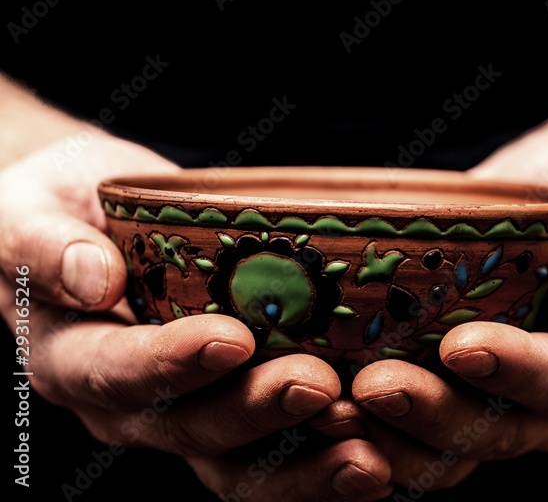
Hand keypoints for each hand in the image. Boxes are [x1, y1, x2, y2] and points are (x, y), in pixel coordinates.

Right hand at [0, 133, 394, 500]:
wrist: (88, 230)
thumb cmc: (58, 211)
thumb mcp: (30, 212)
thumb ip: (45, 245)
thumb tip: (92, 276)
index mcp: (71, 360)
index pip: (117, 373)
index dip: (173, 363)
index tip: (233, 338)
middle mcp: (126, 407)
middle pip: (192, 428)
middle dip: (259, 411)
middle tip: (321, 386)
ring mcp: (182, 419)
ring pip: (240, 464)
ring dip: (305, 464)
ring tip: (369, 455)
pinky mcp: (231, 416)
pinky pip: (276, 457)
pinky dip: (324, 464)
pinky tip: (383, 460)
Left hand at [344, 41, 547, 494]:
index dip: (518, 372)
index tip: (462, 344)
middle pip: (501, 431)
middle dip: (436, 412)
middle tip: (374, 384)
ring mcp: (504, 399)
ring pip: (449, 447)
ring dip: (390, 435)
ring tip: (333, 407)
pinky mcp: (456, 387)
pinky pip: (413, 429)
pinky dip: (370, 427)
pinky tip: (324, 405)